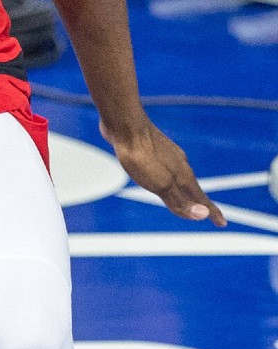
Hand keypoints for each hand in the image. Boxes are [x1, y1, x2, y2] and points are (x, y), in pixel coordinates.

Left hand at [103, 120, 225, 226]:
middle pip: (193, 188)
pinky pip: (166, 167)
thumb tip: (203, 215)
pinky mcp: (152, 148)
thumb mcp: (160, 183)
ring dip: (185, 189)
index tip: (222, 223)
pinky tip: (162, 172)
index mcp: (182, 176)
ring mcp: (167, 155)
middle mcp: (179, 165)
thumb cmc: (141, 156)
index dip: (211, 212)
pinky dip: (170, 177)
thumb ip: (179, 200)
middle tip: (208, 214)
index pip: (201, 199)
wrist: (125, 125)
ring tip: (187, 197)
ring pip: (179, 176)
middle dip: (200, 203)